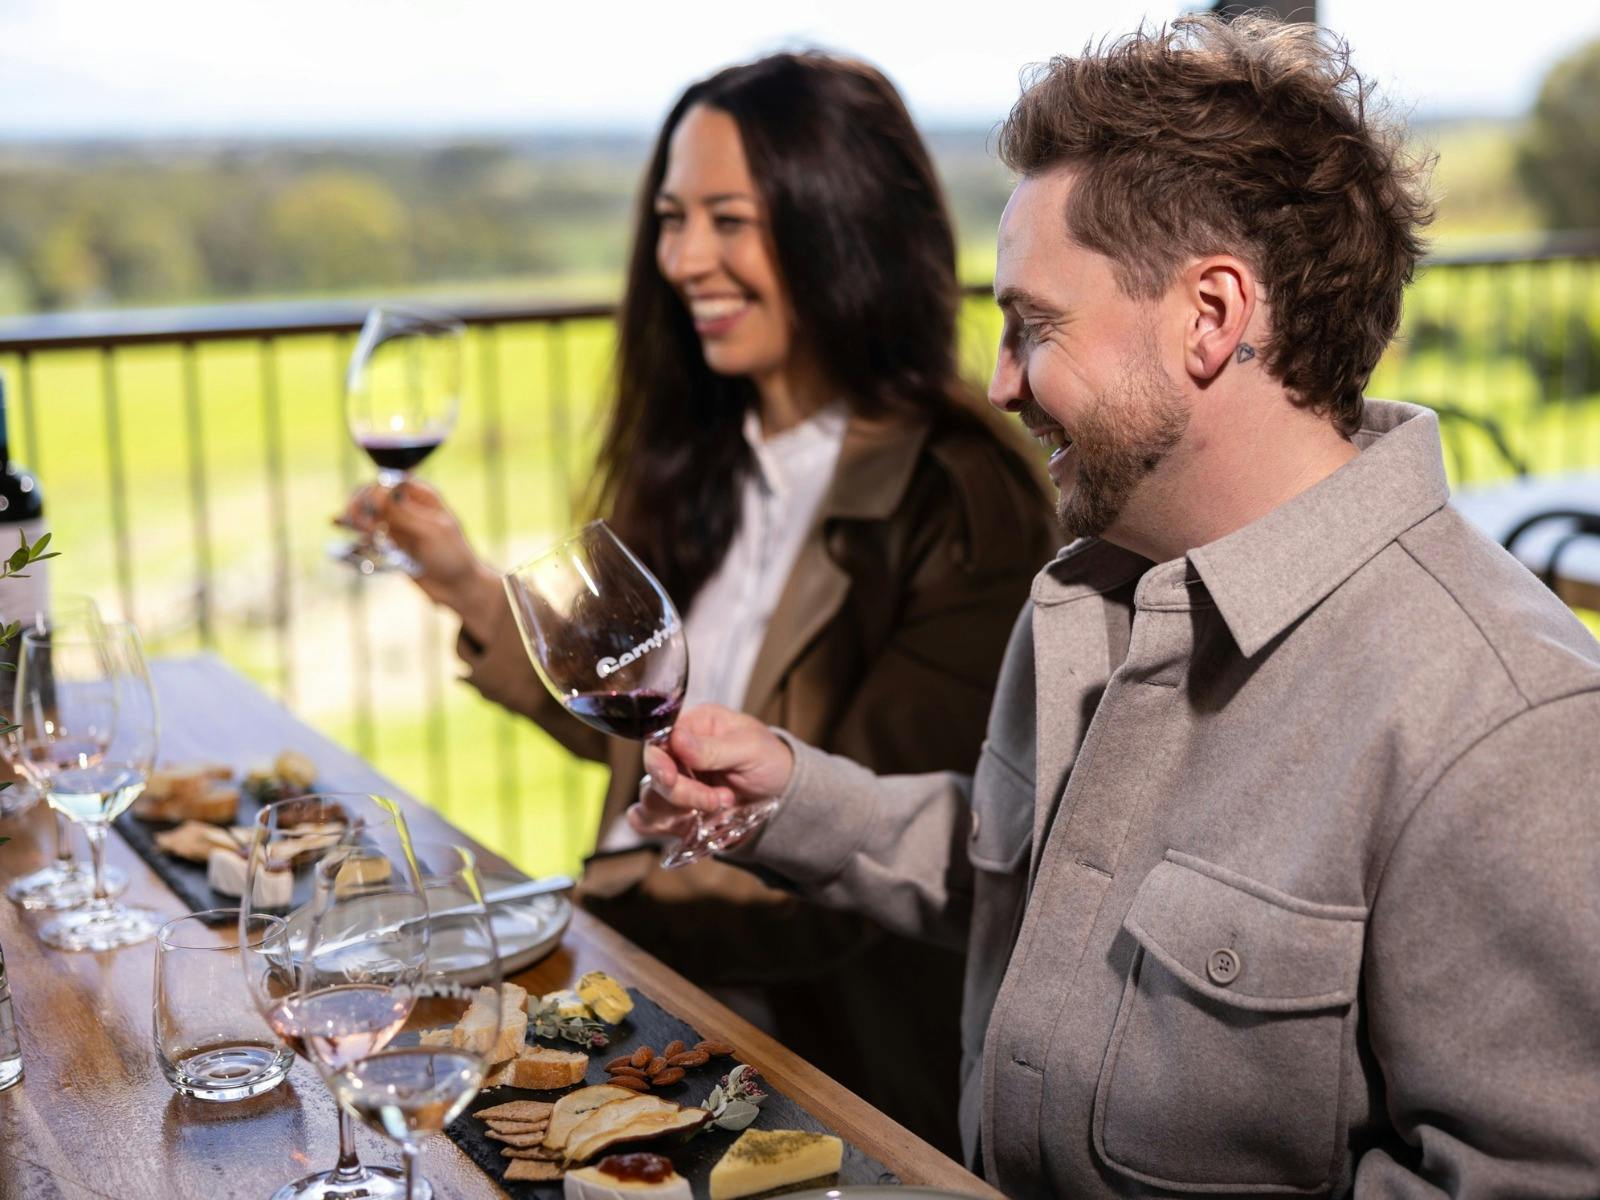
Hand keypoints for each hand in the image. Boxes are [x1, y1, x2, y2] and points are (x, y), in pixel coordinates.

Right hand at [334, 481, 499, 623]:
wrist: (458, 587)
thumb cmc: (452, 557)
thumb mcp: (430, 532)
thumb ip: (402, 513)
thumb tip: (376, 492)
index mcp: (422, 495)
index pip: (389, 480)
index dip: (376, 490)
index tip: (374, 508)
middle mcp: (407, 505)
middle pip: (373, 493)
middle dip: (361, 503)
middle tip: (358, 522)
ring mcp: (397, 523)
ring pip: (366, 511)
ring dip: (356, 516)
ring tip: (358, 530)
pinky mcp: (390, 542)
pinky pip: (367, 531)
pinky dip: (356, 530)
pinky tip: (344, 529)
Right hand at [628, 705, 794, 840]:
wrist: (782, 792)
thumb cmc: (770, 759)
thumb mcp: (750, 748)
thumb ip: (712, 748)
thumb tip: (676, 738)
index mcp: (693, 725)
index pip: (657, 740)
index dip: (658, 762)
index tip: (671, 779)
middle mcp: (677, 752)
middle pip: (654, 774)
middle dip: (684, 792)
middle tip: (719, 799)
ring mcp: (676, 782)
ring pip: (650, 801)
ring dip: (683, 809)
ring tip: (723, 804)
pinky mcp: (677, 810)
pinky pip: (651, 823)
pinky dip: (667, 827)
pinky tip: (692, 824)